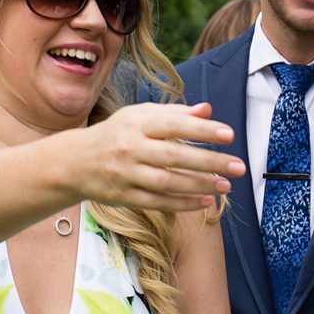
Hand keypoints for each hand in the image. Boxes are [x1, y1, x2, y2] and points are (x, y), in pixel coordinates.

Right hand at [71, 102, 244, 214]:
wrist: (74, 162)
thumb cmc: (116, 134)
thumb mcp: (139, 116)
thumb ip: (174, 113)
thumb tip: (207, 110)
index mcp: (136, 124)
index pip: (174, 125)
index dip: (202, 130)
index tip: (229, 135)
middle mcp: (130, 148)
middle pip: (174, 156)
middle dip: (209, 162)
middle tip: (238, 166)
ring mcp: (126, 174)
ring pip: (168, 182)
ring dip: (200, 185)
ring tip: (226, 186)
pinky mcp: (124, 197)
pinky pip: (158, 202)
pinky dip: (182, 203)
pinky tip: (205, 202)